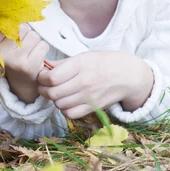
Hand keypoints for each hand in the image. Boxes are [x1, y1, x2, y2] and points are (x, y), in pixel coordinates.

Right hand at [0, 24, 49, 103]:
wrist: (22, 89)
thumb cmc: (16, 62)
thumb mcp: (7, 46)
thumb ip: (9, 30)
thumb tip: (19, 8)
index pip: (0, 24)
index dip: (8, 21)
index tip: (10, 25)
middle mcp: (2, 51)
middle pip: (23, 28)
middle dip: (27, 36)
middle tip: (23, 49)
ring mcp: (15, 59)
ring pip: (35, 36)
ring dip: (36, 44)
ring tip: (30, 55)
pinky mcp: (29, 65)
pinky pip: (43, 46)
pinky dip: (43, 51)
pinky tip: (36, 60)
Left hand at [37, 51, 153, 118]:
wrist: (127, 75)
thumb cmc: (103, 62)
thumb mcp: (84, 56)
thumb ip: (63, 63)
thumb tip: (44, 65)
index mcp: (80, 65)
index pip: (53, 77)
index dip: (42, 78)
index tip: (42, 76)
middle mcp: (85, 82)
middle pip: (54, 93)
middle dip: (44, 90)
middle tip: (44, 86)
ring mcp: (89, 96)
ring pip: (60, 104)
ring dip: (54, 100)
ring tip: (56, 93)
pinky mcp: (93, 107)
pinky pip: (71, 114)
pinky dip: (64, 110)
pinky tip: (66, 102)